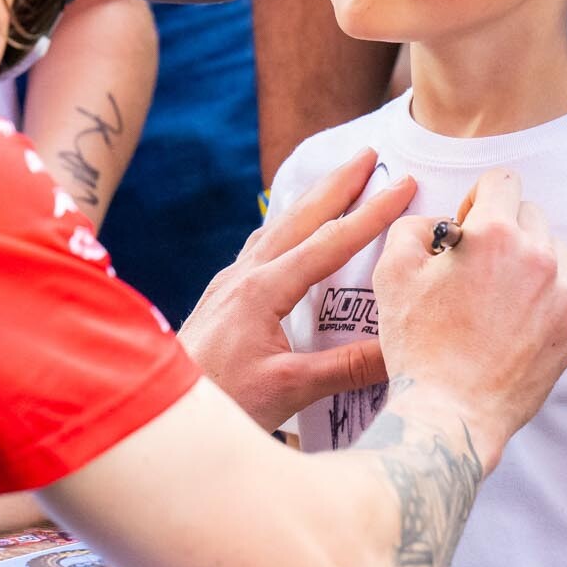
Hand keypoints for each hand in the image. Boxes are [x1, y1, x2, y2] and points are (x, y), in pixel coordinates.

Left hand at [180, 149, 414, 430]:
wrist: (162, 413)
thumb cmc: (222, 401)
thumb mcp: (291, 389)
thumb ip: (348, 368)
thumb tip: (404, 347)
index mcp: (263, 290)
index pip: (330, 242)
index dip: (372, 212)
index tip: (405, 184)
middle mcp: (244, 276)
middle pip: (299, 217)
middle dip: (337, 183)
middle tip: (370, 154)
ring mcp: (228, 284)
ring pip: (276, 228)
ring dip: (310, 202)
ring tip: (335, 181)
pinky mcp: (220, 298)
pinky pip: (259, 247)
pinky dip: (284, 228)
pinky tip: (286, 235)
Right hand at [370, 169, 566, 471]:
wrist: (450, 414)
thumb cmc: (418, 344)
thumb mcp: (393, 272)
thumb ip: (413, 227)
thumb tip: (439, 225)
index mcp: (495, 234)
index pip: (503, 181)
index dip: (479, 197)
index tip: (466, 226)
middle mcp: (539, 257)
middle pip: (531, 214)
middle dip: (504, 229)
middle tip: (477, 266)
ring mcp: (563, 296)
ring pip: (554, 253)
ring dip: (528, 262)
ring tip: (497, 297)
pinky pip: (563, 297)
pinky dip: (541, 303)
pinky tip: (510, 328)